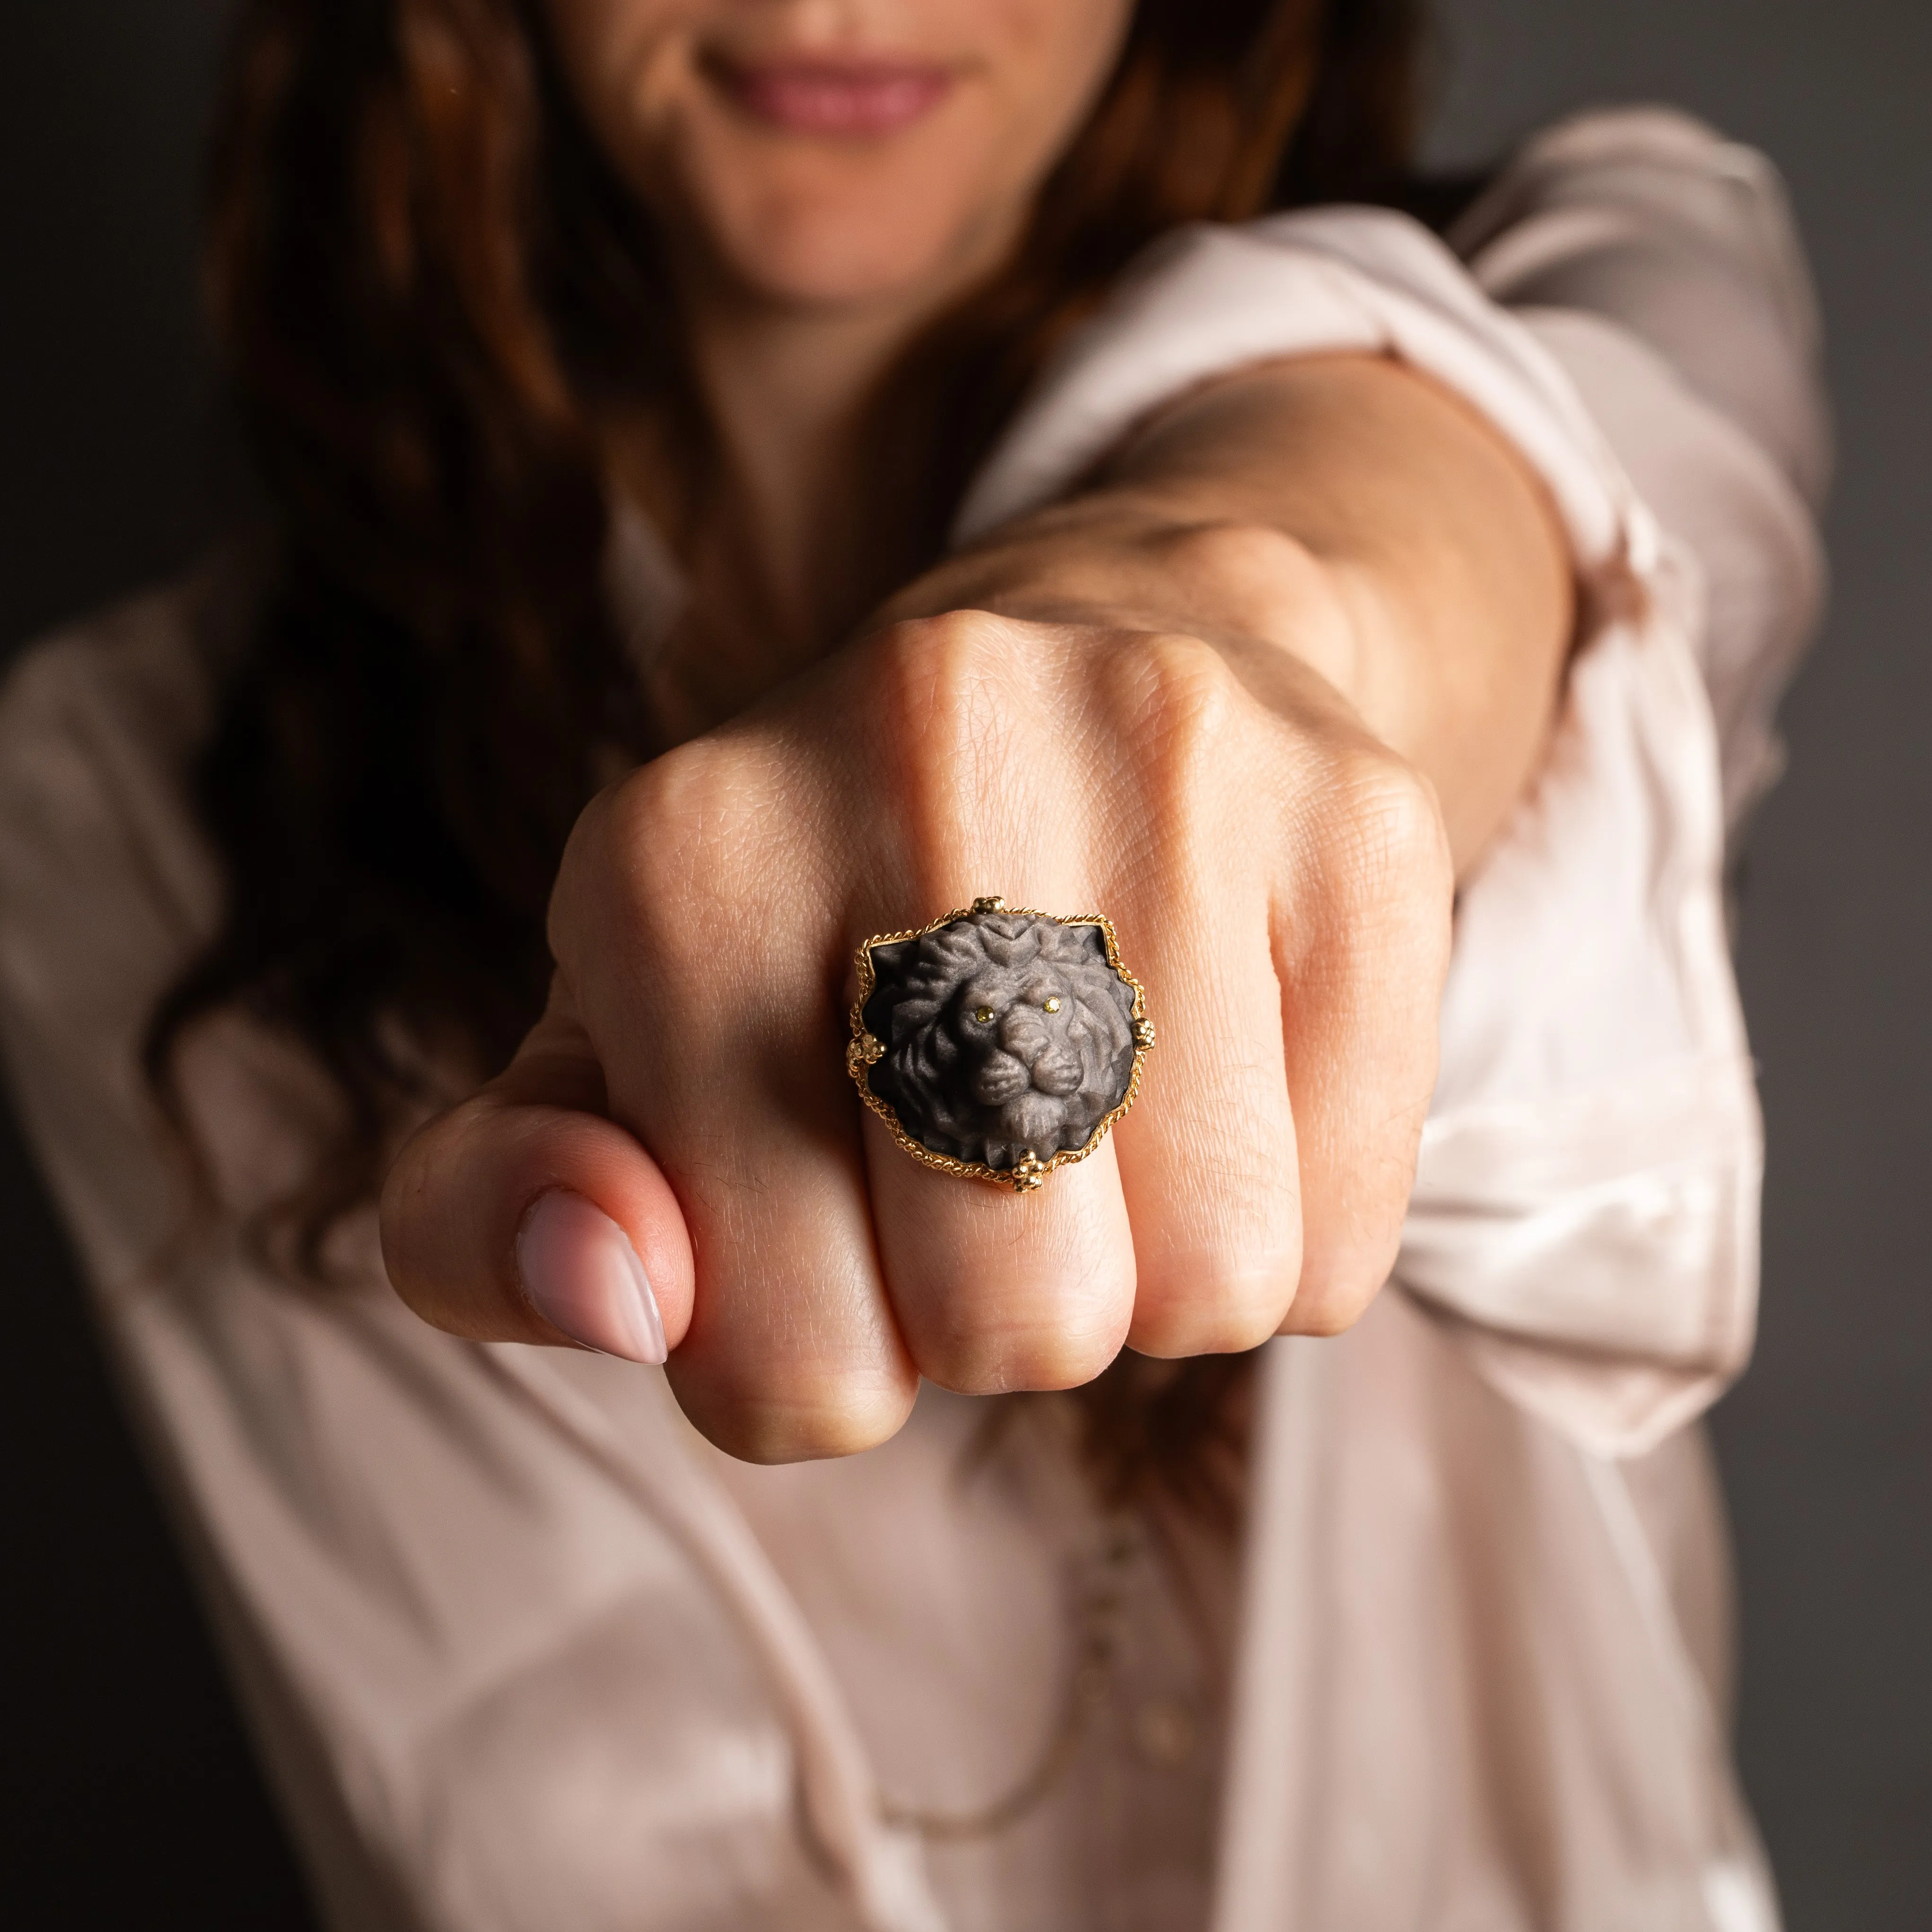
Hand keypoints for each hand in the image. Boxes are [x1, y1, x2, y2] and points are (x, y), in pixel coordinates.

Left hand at [380, 602, 1452, 1460]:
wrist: (1077, 661)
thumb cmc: (819, 924)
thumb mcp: (607, 1062)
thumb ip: (498, 1215)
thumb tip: (612, 1290)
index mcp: (674, 858)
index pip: (775, 1356)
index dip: (820, 1358)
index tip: (836, 1229)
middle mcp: (912, 756)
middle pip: (1015, 1326)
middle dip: (998, 1319)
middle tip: (984, 1167)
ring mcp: (1163, 763)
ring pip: (1213, 1284)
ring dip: (1152, 1278)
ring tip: (1104, 1120)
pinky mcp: (1356, 814)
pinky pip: (1349, 1220)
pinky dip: (1290, 1224)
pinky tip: (1221, 1079)